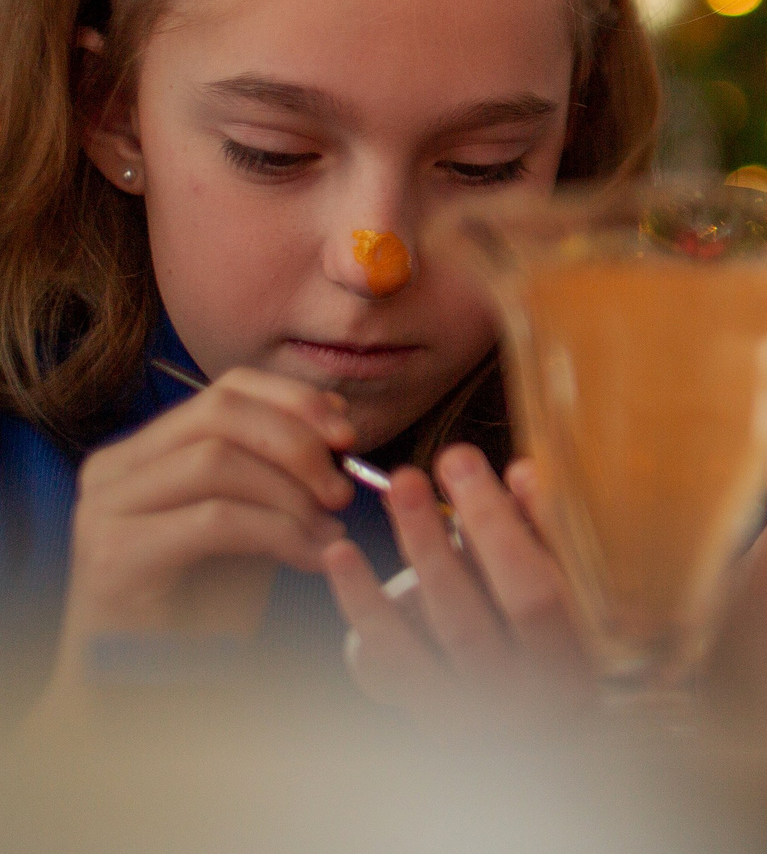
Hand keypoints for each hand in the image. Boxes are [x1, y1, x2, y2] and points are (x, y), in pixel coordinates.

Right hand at [57, 368, 353, 645]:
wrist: (150, 691)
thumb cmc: (205, 608)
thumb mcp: (254, 522)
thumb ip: (281, 473)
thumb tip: (340, 423)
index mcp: (145, 450)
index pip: (226, 389)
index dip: (295, 400)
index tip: (349, 434)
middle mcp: (114, 469)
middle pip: (220, 412)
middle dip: (298, 444)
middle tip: (342, 489)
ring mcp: (104, 508)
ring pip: (217, 461)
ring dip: (291, 493)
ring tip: (328, 529)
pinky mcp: (113, 555)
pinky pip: (214, 519)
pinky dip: (278, 533)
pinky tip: (310, 558)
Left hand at [322, 446, 588, 720]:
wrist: (533, 726)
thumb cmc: (560, 641)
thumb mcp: (576, 597)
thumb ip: (553, 539)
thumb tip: (525, 473)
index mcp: (602, 653)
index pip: (582, 580)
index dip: (547, 525)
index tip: (519, 468)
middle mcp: (553, 690)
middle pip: (525, 599)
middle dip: (490, 523)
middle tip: (456, 458)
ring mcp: (493, 710)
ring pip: (458, 622)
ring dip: (429, 547)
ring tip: (404, 485)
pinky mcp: (435, 717)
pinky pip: (395, 656)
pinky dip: (365, 603)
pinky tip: (343, 554)